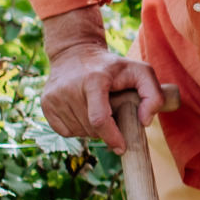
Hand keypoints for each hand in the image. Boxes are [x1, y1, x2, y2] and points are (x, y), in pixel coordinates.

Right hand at [40, 40, 163, 153]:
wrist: (74, 52)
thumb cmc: (112, 66)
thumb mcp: (140, 71)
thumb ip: (153, 95)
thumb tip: (144, 122)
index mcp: (94, 80)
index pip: (99, 119)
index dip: (112, 137)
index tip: (121, 147)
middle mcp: (69, 88)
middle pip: (91, 129)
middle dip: (106, 131)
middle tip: (111, 115)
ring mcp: (54, 96)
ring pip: (78, 132)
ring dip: (91, 129)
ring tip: (96, 109)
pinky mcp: (46, 103)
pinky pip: (64, 131)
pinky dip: (77, 128)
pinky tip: (82, 111)